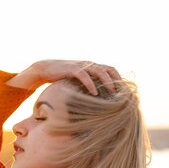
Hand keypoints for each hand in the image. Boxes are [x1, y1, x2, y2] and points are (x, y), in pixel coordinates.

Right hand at [6, 59, 120, 94]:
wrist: (45, 69)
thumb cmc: (61, 78)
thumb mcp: (77, 83)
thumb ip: (87, 87)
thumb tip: (96, 102)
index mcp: (92, 67)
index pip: (111, 70)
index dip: (119, 79)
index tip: (123, 92)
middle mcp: (89, 64)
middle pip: (109, 69)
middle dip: (117, 81)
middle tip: (121, 94)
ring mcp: (81, 66)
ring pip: (99, 70)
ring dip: (107, 81)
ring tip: (112, 93)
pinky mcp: (72, 69)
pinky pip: (84, 75)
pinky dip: (90, 84)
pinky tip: (94, 93)